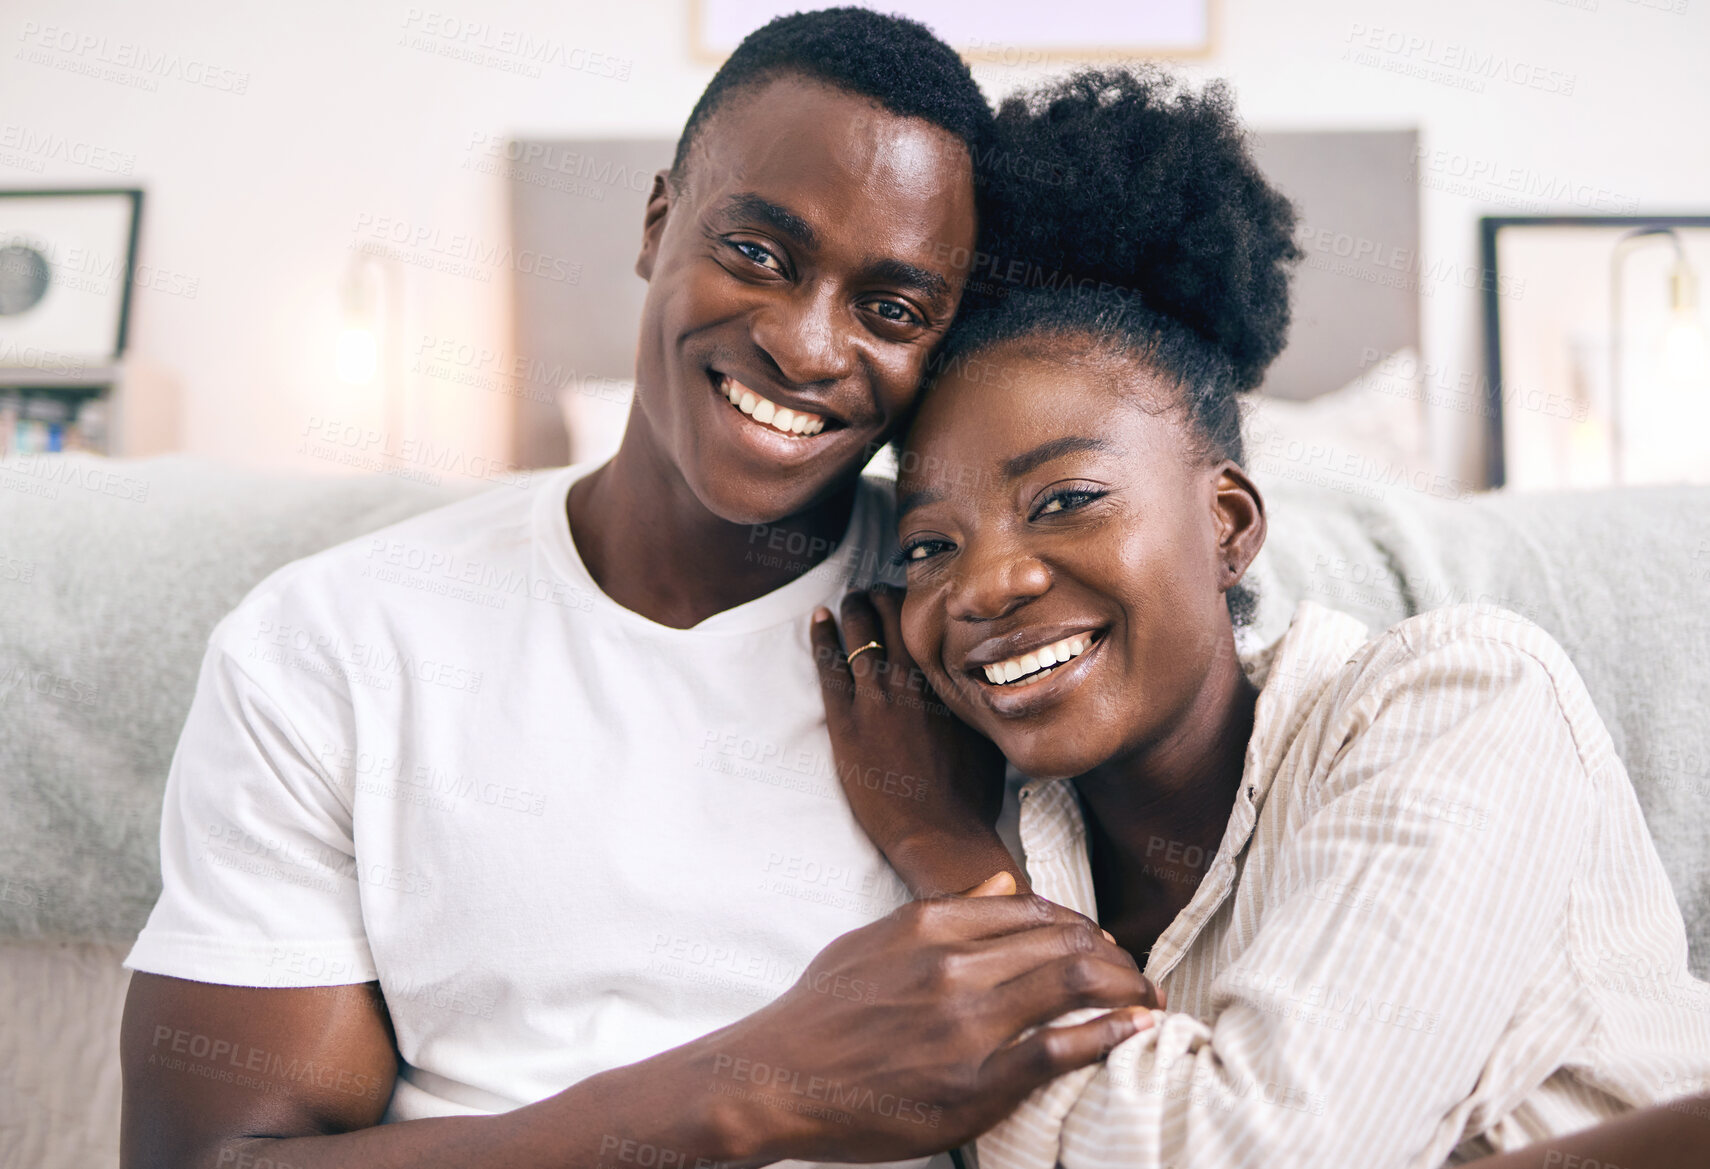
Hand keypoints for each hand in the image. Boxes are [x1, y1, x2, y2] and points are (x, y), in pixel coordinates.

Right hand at [675, 890, 1159, 1163]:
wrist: (775, 1078)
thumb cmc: (818, 1014)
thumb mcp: (871, 940)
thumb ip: (940, 911)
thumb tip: (1000, 881)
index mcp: (931, 925)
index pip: (1033, 910)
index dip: (1080, 926)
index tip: (1100, 943)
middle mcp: (955, 964)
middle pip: (1066, 942)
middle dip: (1115, 956)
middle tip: (1136, 974)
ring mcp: (967, 1022)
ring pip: (1074, 982)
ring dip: (1126, 988)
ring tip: (1148, 998)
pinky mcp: (975, 1080)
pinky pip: (1061, 1048)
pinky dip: (1109, 1033)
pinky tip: (1136, 1028)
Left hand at [812, 587, 1025, 896]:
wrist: (940, 834)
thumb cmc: (969, 796)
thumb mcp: (988, 737)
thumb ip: (979, 703)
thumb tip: (988, 684)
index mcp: (951, 681)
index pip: (934, 622)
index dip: (921, 603)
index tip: (915, 598)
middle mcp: (916, 680)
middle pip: (895, 614)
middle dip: (883, 595)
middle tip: (876, 592)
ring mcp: (879, 698)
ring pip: (861, 629)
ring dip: (854, 607)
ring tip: (851, 600)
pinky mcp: (847, 721)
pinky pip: (830, 663)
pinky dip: (824, 635)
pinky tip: (819, 618)